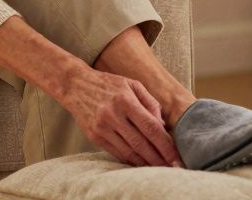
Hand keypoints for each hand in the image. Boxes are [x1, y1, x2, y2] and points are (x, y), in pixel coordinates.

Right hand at [58, 66, 181, 167]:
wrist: (75, 85)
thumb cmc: (108, 84)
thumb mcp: (131, 84)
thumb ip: (150, 102)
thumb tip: (162, 126)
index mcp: (125, 100)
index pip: (151, 128)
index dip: (166, 145)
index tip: (177, 157)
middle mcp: (113, 115)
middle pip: (142, 143)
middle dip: (160, 158)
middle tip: (173, 168)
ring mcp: (102, 128)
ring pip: (129, 151)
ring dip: (146, 162)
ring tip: (160, 168)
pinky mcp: (94, 137)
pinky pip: (116, 152)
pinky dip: (131, 159)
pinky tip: (142, 163)